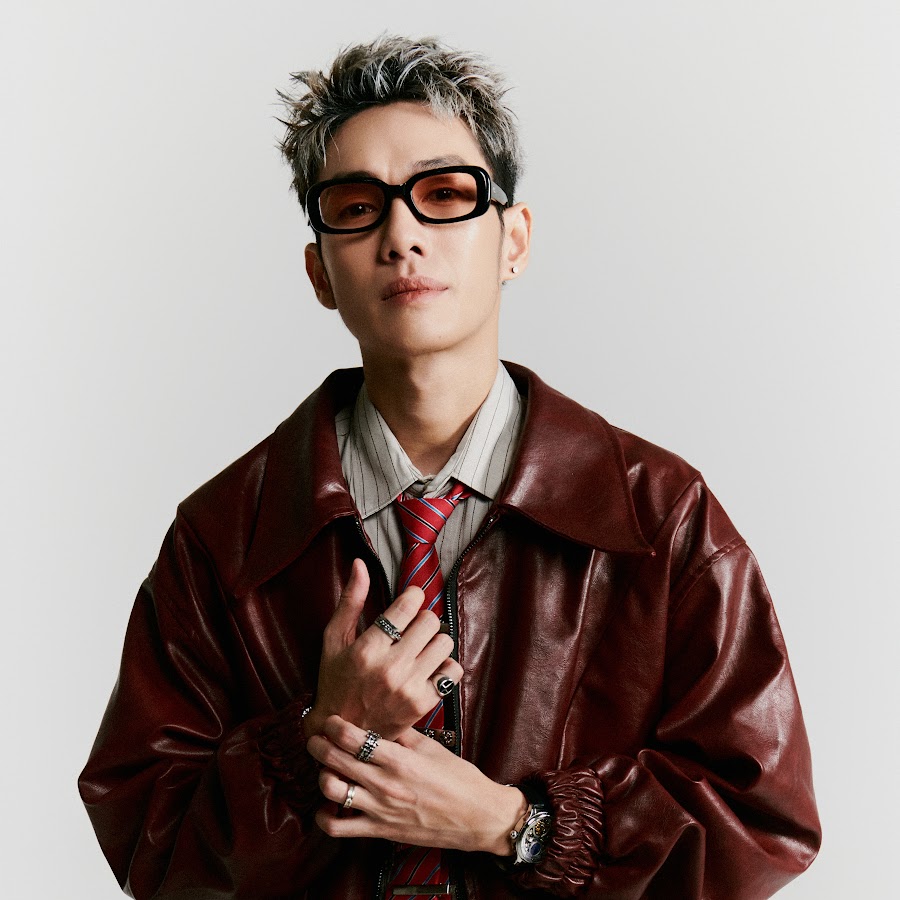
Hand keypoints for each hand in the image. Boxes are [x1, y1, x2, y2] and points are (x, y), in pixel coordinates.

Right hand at [304, 559, 462, 739]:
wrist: (343, 734)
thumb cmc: (336, 681)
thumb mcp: (334, 640)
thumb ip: (350, 600)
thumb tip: (360, 564)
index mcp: (367, 649)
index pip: (407, 605)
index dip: (413, 596)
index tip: (409, 601)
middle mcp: (390, 668)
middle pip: (430, 621)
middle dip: (423, 619)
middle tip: (412, 628)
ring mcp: (409, 688)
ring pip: (444, 642)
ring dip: (434, 641)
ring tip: (419, 648)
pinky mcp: (423, 704)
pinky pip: (452, 671)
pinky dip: (444, 665)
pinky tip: (427, 668)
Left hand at [307, 715, 526, 854]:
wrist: (477, 816)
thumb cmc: (458, 778)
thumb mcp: (432, 747)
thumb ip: (403, 732)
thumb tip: (382, 715)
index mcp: (399, 759)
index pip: (354, 738)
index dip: (335, 726)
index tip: (331, 719)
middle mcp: (385, 784)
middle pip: (336, 760)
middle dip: (318, 745)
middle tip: (316, 737)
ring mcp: (380, 810)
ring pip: (332, 791)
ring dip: (321, 776)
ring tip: (325, 768)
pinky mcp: (380, 831)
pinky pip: (339, 828)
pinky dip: (325, 817)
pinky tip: (328, 804)